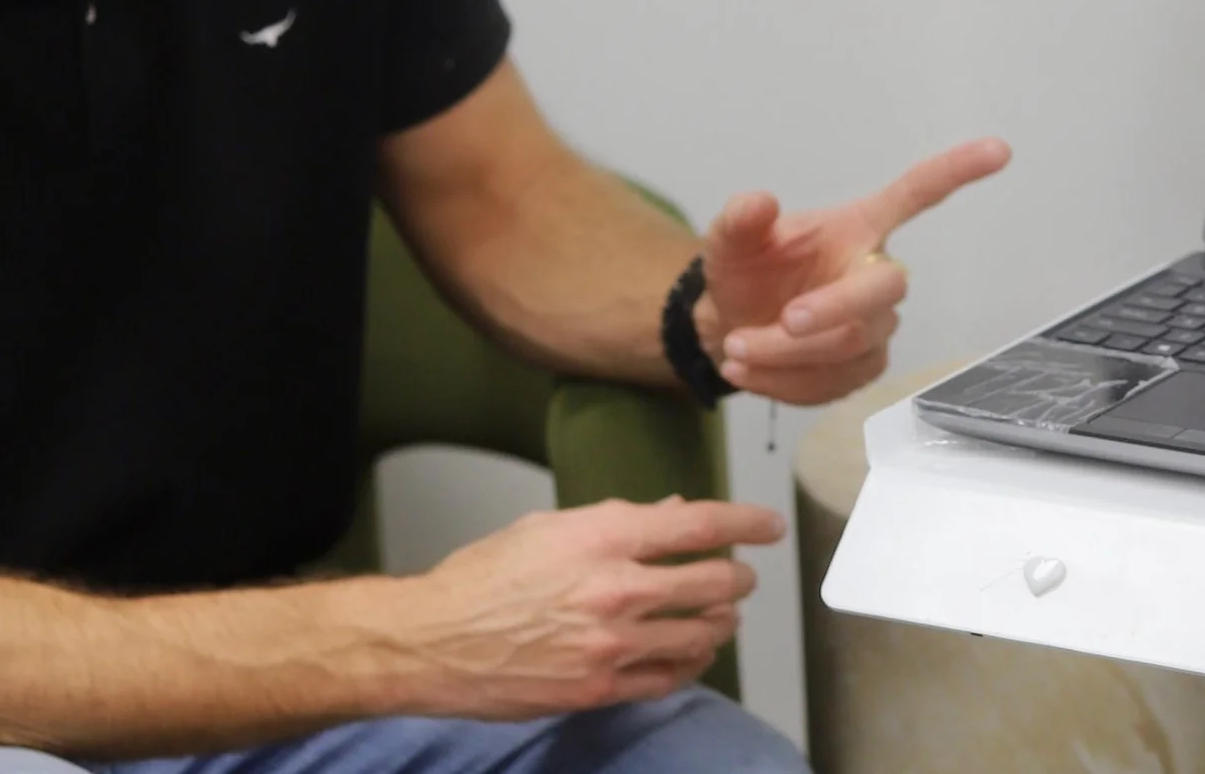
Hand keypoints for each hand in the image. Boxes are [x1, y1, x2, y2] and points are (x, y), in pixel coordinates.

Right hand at [383, 496, 780, 719]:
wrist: (433, 642)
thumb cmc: (486, 576)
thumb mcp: (552, 528)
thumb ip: (620, 520)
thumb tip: (672, 513)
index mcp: (606, 537)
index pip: (700, 524)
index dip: (747, 522)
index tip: (771, 526)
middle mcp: (616, 589)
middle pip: (712, 582)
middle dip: (738, 578)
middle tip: (742, 577)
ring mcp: (610, 645)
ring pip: (699, 634)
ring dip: (720, 623)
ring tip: (721, 616)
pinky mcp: (598, 689)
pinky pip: (666, 680)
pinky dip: (690, 666)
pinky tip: (692, 656)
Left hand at [700, 136, 1010, 403]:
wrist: (730, 326)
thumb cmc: (748, 271)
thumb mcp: (732, 240)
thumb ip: (741, 219)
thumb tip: (757, 202)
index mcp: (859, 227)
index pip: (917, 194)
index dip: (957, 171)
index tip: (999, 149)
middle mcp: (876, 272)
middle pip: (886, 289)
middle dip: (834, 309)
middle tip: (783, 320)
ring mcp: (875, 325)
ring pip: (852, 344)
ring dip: (786, 354)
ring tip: (736, 347)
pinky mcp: (863, 368)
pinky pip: (833, 383)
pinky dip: (783, 382)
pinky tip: (750, 367)